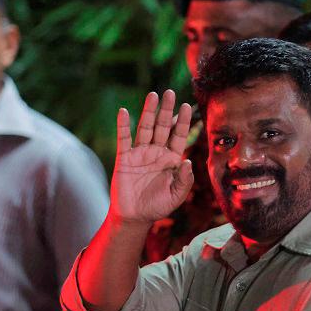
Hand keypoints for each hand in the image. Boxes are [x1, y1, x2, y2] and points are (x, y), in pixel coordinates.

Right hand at [110, 90, 192, 224]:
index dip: (183, 121)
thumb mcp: (177, 196)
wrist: (135, 217)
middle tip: (170, 93)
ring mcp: (140, 153)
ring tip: (153, 95)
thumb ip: (185, 180)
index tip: (186, 106)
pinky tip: (124, 112)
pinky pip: (124, 139)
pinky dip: (123, 125)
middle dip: (166, 110)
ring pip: (145, 128)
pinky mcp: (124, 158)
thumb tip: (187, 161)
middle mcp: (157, 152)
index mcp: (171, 159)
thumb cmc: (158, 207)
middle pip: (163, 126)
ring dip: (149, 112)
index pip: (179, 136)